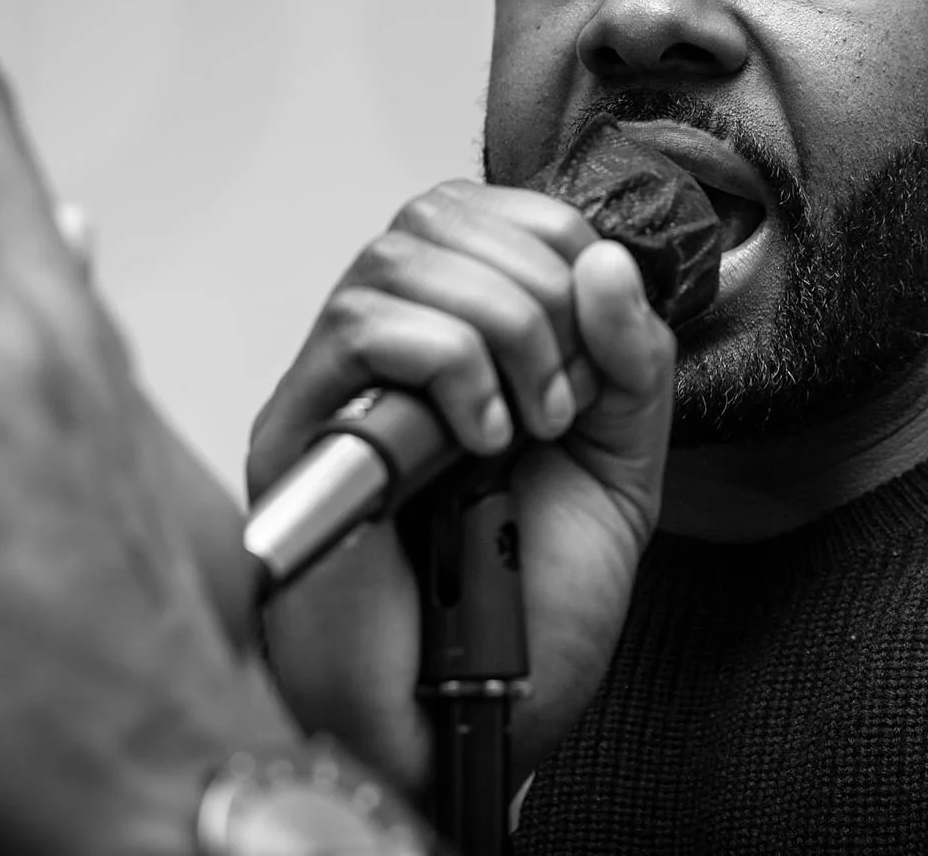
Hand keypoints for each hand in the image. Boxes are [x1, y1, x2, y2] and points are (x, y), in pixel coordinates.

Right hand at [247, 178, 678, 799]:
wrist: (474, 718)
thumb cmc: (528, 609)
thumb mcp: (620, 466)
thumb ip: (632, 362)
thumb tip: (608, 262)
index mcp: (458, 337)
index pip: (487, 209)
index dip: (557, 243)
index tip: (595, 341)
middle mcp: (385, 348)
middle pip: (440, 215)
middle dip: (538, 292)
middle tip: (563, 400)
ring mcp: (333, 386)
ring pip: (399, 259)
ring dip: (500, 330)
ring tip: (525, 427)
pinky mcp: (294, 435)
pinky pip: (364, 332)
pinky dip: (448, 368)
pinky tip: (477, 442)